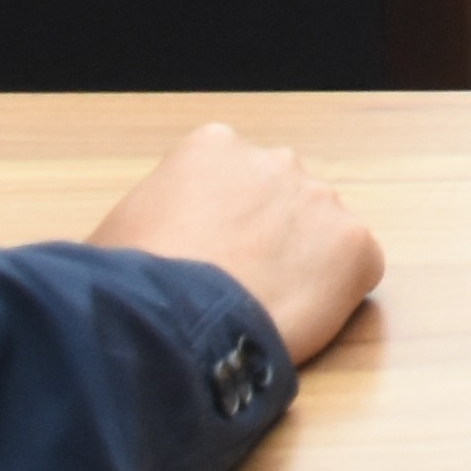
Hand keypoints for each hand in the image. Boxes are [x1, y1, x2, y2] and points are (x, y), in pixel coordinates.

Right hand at [94, 124, 381, 361]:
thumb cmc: (132, 284)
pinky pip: (355, 271)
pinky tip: (297, 321)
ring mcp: (322, 201)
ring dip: (301, 267)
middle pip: (281, 201)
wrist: (174, 323)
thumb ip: (143, 220)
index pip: (231, 180)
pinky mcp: (356, 246)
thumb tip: (125, 254)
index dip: (220, 225)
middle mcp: (276, 160)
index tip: (207, 259)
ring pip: (320, 235)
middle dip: (266, 239)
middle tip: (239, 287)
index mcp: (213, 147)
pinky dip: (337, 297)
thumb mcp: (115, 233)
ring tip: (265, 310)